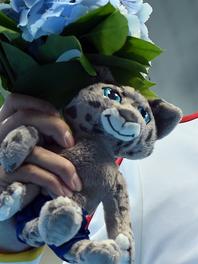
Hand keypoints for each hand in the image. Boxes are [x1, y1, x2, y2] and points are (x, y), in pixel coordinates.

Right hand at [0, 93, 81, 251]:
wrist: (9, 209)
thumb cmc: (31, 176)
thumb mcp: (40, 150)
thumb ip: (47, 136)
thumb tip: (76, 127)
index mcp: (8, 126)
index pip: (15, 102)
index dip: (37, 103)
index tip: (59, 113)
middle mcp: (0, 138)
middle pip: (25, 118)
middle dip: (55, 126)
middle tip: (71, 144)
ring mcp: (0, 157)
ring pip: (34, 150)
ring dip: (62, 166)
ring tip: (76, 182)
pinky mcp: (2, 176)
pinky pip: (32, 173)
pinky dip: (53, 182)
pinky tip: (64, 192)